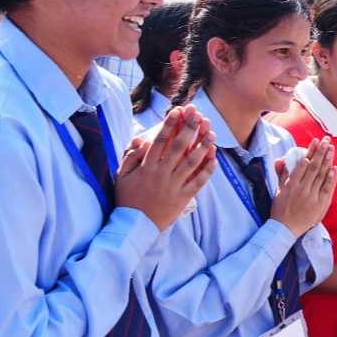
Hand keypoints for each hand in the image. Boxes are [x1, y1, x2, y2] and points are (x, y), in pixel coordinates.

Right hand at [116, 106, 216, 230]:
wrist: (134, 226)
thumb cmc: (127, 198)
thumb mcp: (122, 176)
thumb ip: (130, 156)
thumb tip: (140, 139)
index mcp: (147, 167)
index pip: (160, 141)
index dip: (169, 124)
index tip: (177, 111)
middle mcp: (161, 174)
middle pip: (178, 148)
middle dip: (190, 130)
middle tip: (199, 116)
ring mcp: (173, 186)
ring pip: (191, 163)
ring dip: (203, 147)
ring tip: (212, 134)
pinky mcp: (183, 198)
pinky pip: (198, 182)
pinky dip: (207, 170)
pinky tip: (214, 158)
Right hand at [270, 138, 336, 236]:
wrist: (285, 230)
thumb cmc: (280, 209)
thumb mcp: (278, 191)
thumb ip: (281, 174)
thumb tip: (280, 159)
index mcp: (291, 184)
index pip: (302, 164)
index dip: (310, 151)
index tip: (315, 141)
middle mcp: (302, 189)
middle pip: (314, 167)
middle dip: (321, 152)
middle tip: (327, 140)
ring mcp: (311, 197)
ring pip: (321, 176)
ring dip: (327, 161)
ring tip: (331, 149)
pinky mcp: (319, 205)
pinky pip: (327, 189)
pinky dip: (331, 178)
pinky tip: (335, 168)